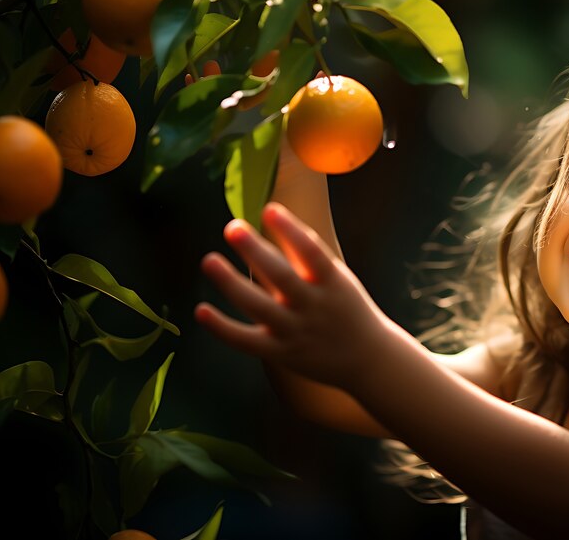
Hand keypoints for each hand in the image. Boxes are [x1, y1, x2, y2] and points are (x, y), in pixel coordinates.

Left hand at [195, 202, 387, 388]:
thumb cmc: (346, 309)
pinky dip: (222, 328)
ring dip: (231, 283)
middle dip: (256, 251)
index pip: (312, 252)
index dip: (291, 230)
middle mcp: (313, 305)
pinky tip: (201, 310)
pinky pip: (246, 341)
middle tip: (233, 227)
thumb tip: (271, 221)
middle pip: (281, 276)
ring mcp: (295, 330)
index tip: (270, 209)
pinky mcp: (280, 353)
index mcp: (332, 282)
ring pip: (258, 307)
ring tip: (209, 260)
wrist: (367, 359)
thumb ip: (305, 258)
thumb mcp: (337, 279)